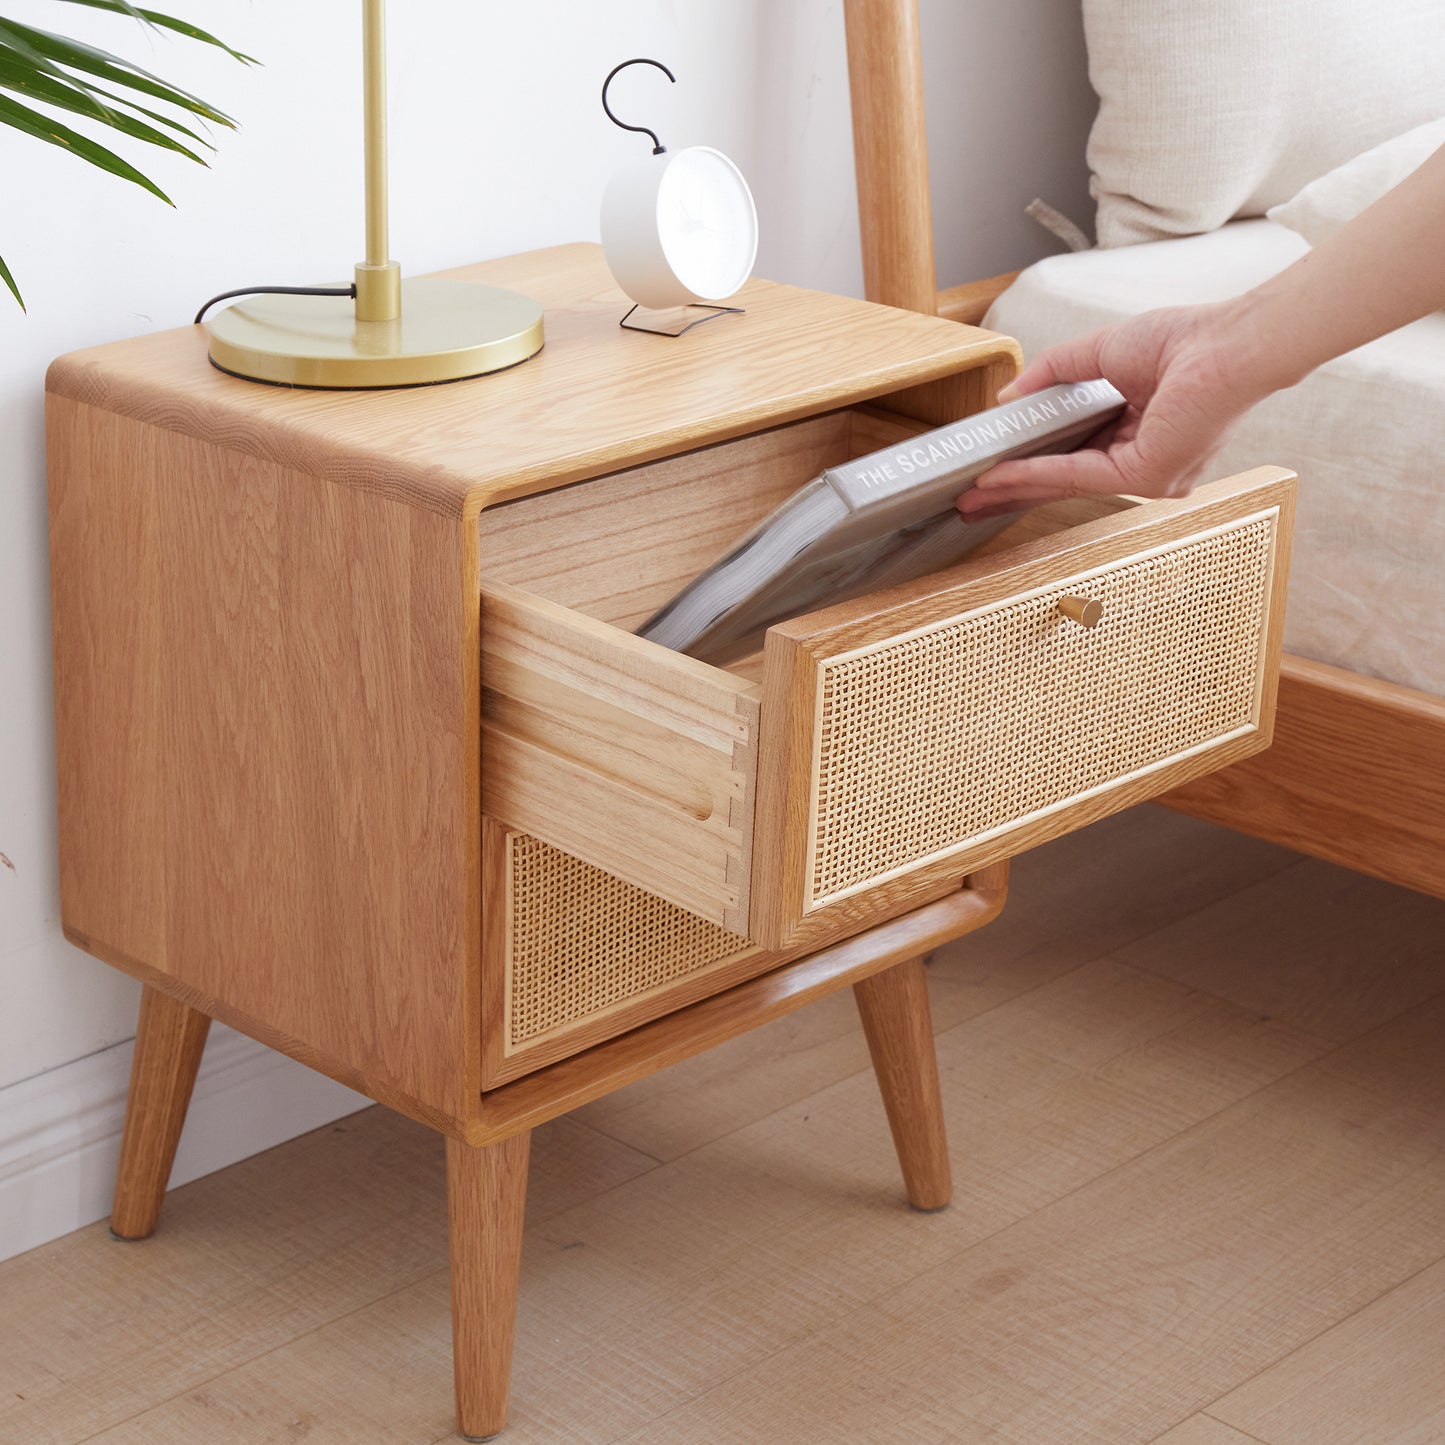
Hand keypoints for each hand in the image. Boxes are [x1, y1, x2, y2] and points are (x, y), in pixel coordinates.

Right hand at [958, 301, 1262, 519]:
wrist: (1229, 343)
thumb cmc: (1187, 340)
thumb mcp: (1100, 352)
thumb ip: (1053, 373)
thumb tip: (1009, 396)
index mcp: (1142, 435)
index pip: (1075, 455)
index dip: (1030, 463)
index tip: (992, 471)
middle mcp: (1146, 464)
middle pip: (1064, 479)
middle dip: (1014, 491)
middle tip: (973, 500)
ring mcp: (1148, 477)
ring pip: (1066, 484)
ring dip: (1016, 488)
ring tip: (975, 495)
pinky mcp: (1147, 478)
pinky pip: (1079, 478)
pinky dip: (1037, 475)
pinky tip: (1004, 476)